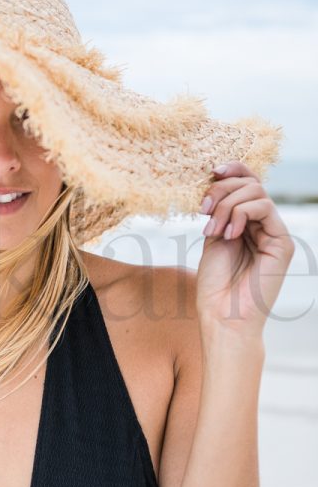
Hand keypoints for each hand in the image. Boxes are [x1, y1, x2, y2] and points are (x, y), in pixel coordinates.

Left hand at [196, 160, 294, 336]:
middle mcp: (264, 226)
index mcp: (247, 223)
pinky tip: (229, 234)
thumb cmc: (214, 285)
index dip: (233, 170)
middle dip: (222, 189)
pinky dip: (240, 213)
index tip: (211, 171)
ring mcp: (274, 234)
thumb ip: (219, 211)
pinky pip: (264, 208)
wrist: (222, 316)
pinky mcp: (282, 243)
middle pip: (251, 182)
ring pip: (257, 192)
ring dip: (226, 204)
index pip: (248, 183)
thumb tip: (217, 181)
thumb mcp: (213, 238)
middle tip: (203, 209)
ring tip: (212, 229)